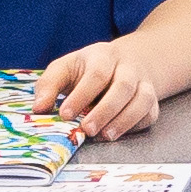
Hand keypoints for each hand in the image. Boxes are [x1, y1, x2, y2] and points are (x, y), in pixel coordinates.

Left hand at [36, 35, 176, 138]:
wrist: (127, 62)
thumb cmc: (87, 70)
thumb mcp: (65, 68)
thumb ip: (49, 85)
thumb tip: (38, 109)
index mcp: (103, 56)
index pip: (96, 73)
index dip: (81, 95)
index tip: (65, 114)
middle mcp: (127, 68)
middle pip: (123, 86)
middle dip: (105, 110)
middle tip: (86, 130)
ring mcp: (143, 83)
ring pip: (142, 99)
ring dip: (124, 120)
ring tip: (105, 136)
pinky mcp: (152, 101)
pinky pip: (150, 113)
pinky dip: (136, 125)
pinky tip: (117, 133)